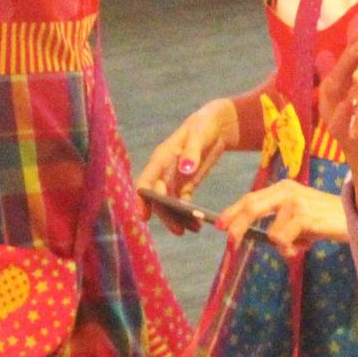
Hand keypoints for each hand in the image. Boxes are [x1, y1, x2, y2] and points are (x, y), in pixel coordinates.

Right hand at [135, 98, 238, 232]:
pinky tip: (198, 224)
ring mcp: (174, 179)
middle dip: (166, 216)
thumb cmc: (204, 125)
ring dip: (178, 218)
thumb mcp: (199, 135)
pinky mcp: (186, 184)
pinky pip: (182, 203)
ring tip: (195, 230)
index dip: (141, 200)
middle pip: (157, 199)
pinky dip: (188, 214)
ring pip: (169, 204)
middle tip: (180, 231)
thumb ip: (192, 152)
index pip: (145, 182)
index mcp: (161, 159)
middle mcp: (163, 171)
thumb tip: (185, 169)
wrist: (216, 125)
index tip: (144, 217)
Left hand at [217, 179, 346, 254]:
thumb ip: (277, 221)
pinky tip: (307, 245)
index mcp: (282, 188)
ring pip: (270, 233)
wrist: (357, 215)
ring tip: (300, 244)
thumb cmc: (326, 218)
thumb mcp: (298, 216)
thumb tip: (251, 235)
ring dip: (282, 246)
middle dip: (237, 226)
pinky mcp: (304, 216)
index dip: (233, 212)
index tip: (219, 225)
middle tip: (231, 242)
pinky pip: (284, 239)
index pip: (250, 198)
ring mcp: (295, 202)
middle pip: (250, 207)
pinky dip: (291, 249)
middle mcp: (286, 191)